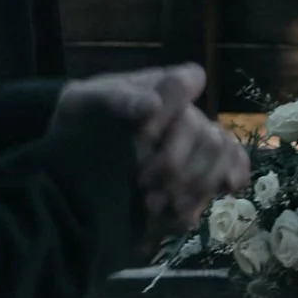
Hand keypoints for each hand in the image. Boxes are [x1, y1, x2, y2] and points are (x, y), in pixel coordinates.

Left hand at [56, 67, 249, 230]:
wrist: (71, 175)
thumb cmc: (78, 126)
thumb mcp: (82, 103)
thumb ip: (116, 100)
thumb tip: (153, 105)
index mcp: (161, 89)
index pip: (187, 83)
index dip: (172, 108)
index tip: (143, 134)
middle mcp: (185, 115)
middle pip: (208, 134)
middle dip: (177, 163)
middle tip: (142, 181)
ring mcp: (195, 147)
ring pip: (223, 159)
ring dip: (193, 185)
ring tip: (154, 204)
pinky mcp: (196, 178)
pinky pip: (225, 180)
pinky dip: (203, 198)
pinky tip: (178, 214)